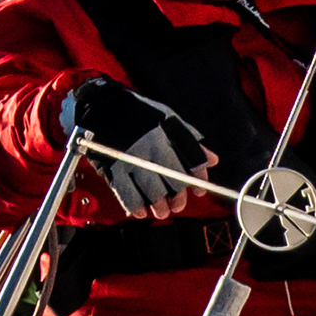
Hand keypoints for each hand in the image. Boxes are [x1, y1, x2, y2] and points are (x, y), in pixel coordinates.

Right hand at [63, 77, 209, 220]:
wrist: (102, 104)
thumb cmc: (138, 112)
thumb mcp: (168, 118)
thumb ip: (190, 141)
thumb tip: (213, 160)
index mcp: (168, 132)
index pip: (192, 158)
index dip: (199, 176)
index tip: (199, 190)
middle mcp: (152, 145)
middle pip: (174, 178)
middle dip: (179, 196)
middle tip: (178, 205)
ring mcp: (132, 157)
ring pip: (152, 189)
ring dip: (159, 205)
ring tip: (162, 212)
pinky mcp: (113, 166)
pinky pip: (126, 192)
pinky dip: (135, 205)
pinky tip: (141, 211)